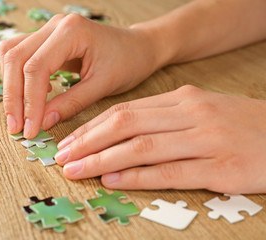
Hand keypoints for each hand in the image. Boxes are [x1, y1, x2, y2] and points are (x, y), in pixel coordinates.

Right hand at [0, 14, 167, 137]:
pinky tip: (36, 94)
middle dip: (13, 96)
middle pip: (15, 58)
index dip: (29, 102)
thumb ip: (71, 103)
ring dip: (12, 86)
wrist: (137, 48)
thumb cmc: (127, 62)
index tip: (30, 129)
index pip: (36, 67)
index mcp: (71, 31)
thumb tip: (42, 123)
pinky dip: (19, 77)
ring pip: (11, 54)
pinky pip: (21, 55)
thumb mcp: (102, 86)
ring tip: (21, 115)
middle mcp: (55, 25)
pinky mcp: (48, 39)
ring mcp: (49, 30)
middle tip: (16, 127)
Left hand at [55, 85, 265, 193]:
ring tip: (77, 169)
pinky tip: (113, 179)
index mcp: (182, 99)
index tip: (70, 141)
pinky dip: (137, 176)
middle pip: (126, 125)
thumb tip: (120, 135)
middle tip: (63, 156)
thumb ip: (162, 120)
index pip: (125, 110)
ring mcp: (206, 139)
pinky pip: (169, 171)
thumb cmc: (237, 124)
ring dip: (103, 159)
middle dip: (88, 141)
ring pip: (142, 147)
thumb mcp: (198, 111)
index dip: (92, 127)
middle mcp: (191, 114)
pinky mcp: (220, 166)